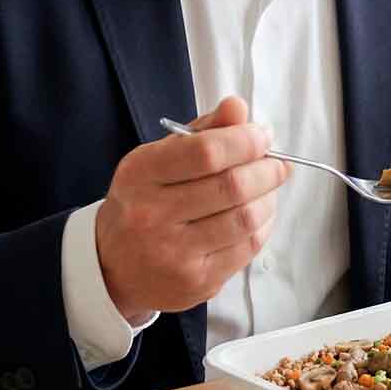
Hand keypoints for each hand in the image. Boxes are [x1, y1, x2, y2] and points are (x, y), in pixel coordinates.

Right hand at [94, 96, 289, 324]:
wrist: (113, 266)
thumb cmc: (143, 202)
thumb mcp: (158, 159)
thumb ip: (201, 132)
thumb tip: (238, 107)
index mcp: (141, 175)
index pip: (206, 152)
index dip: (244, 140)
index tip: (262, 134)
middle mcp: (153, 215)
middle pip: (232, 186)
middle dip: (266, 169)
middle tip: (277, 163)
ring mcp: (175, 253)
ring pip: (245, 218)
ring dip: (268, 197)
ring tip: (268, 187)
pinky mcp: (197, 282)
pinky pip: (247, 248)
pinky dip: (264, 225)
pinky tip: (259, 214)